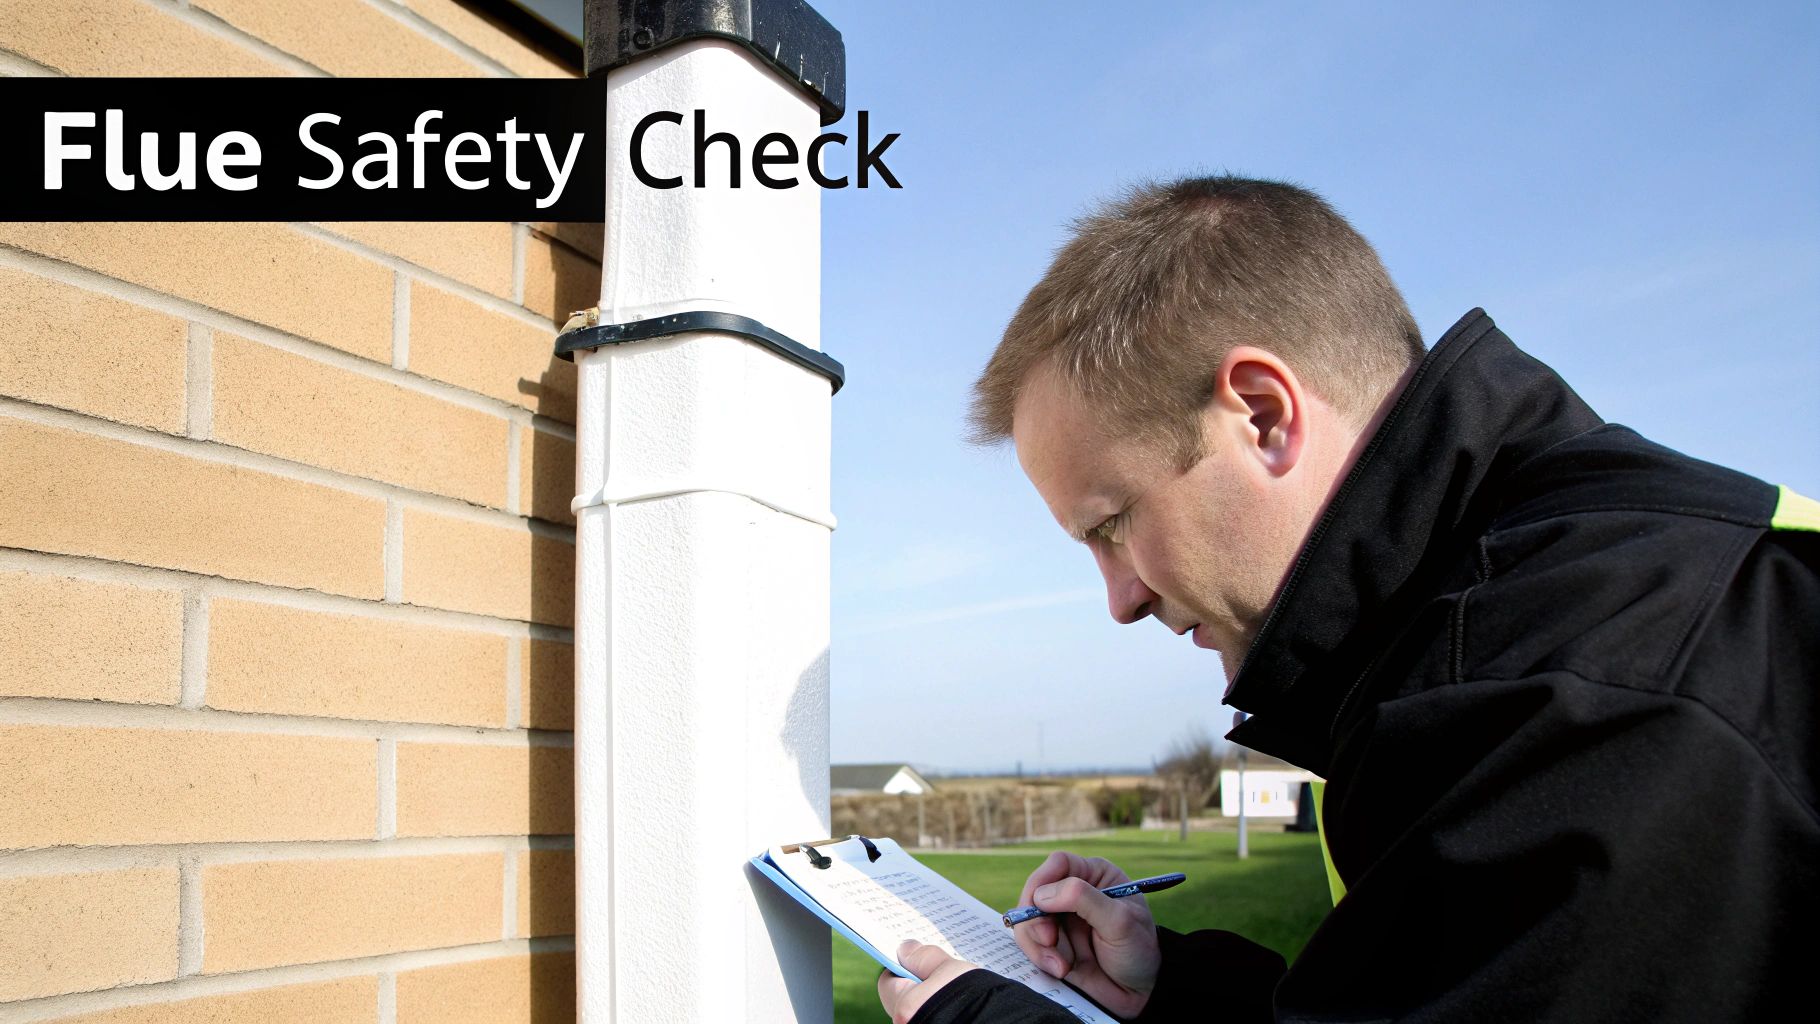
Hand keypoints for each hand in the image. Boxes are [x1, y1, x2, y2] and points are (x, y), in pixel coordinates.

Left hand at [877, 940, 978, 1023]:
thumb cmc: (972, 1000)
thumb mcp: (949, 969)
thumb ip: (924, 957)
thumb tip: (904, 949)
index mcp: (903, 1009)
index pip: (888, 981)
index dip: (901, 965)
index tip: (917, 957)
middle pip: (905, 998)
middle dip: (920, 983)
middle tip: (940, 971)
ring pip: (923, 1010)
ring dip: (935, 998)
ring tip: (957, 987)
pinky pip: (936, 1018)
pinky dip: (946, 1010)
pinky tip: (964, 1003)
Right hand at [1010, 851, 1161, 1017]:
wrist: (1140, 992)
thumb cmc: (1138, 950)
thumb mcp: (1119, 922)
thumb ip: (1083, 900)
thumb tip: (1041, 895)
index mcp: (1094, 876)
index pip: (1059, 864)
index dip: (1042, 880)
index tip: (1037, 905)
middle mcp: (1073, 894)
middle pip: (1035, 893)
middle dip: (1037, 920)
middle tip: (1050, 941)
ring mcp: (1061, 920)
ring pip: (1027, 922)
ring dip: (1038, 946)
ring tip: (1062, 967)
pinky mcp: (1053, 944)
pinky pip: (1030, 945)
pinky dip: (1040, 959)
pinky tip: (1062, 971)